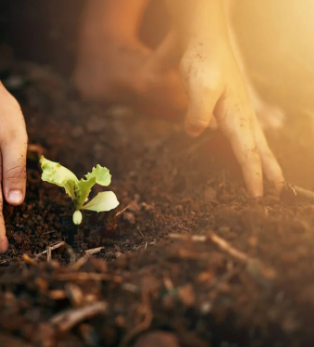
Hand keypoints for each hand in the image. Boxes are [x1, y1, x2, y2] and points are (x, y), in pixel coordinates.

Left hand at [179, 42, 283, 195]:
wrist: (206, 40)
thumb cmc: (202, 62)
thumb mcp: (198, 86)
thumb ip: (197, 111)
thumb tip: (195, 132)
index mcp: (236, 116)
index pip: (246, 151)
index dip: (252, 174)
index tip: (258, 195)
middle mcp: (242, 115)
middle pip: (259, 148)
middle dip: (268, 170)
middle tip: (277, 191)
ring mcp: (239, 109)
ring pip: (256, 139)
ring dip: (264, 158)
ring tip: (272, 174)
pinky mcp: (233, 104)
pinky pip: (246, 130)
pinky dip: (252, 144)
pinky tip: (250, 146)